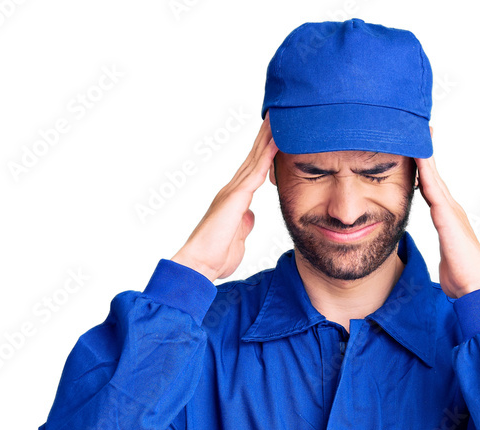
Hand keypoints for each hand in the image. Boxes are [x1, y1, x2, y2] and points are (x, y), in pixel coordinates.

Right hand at [170, 111, 277, 280]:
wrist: (200, 264)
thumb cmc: (216, 256)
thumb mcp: (237, 237)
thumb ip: (244, 223)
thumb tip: (249, 215)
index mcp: (234, 199)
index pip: (253, 170)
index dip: (264, 152)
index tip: (275, 135)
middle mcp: (232, 190)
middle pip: (253, 157)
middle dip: (265, 137)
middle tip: (277, 115)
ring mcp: (233, 191)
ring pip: (255, 158)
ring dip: (267, 138)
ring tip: (279, 118)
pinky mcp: (236, 197)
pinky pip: (256, 171)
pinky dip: (267, 155)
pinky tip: (277, 141)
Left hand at [415, 125, 479, 297]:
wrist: (476, 287)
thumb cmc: (462, 279)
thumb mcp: (448, 260)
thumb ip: (445, 250)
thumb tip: (445, 256)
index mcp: (449, 219)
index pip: (433, 188)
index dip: (425, 170)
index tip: (417, 151)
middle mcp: (451, 210)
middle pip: (434, 176)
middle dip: (427, 153)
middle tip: (420, 129)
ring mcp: (451, 211)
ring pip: (433, 176)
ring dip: (424, 155)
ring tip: (415, 134)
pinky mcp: (447, 217)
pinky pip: (432, 188)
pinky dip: (425, 170)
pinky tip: (417, 156)